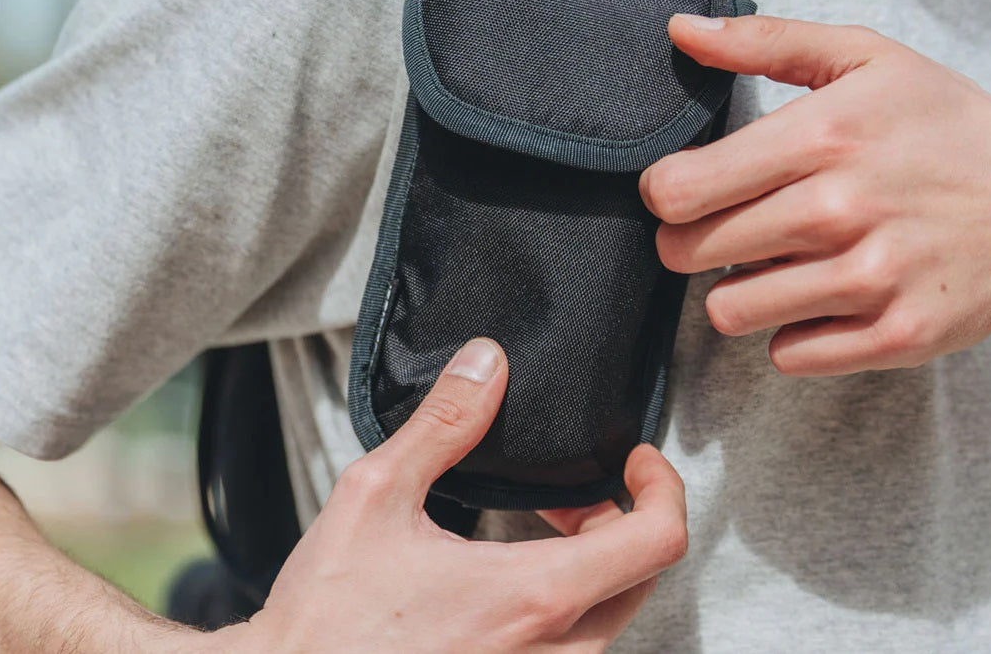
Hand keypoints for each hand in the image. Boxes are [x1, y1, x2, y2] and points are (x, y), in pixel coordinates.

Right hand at [222, 338, 686, 652]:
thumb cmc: (327, 616)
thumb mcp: (378, 495)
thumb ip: (443, 423)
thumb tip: (486, 364)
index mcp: (531, 597)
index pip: (656, 541)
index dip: (663, 487)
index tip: (637, 461)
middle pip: (641, 577)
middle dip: (620, 520)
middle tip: (572, 492)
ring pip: (610, 617)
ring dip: (594, 564)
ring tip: (541, 529)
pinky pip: (574, 647)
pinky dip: (566, 603)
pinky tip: (513, 579)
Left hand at [641, 14, 990, 376]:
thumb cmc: (943, 125)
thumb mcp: (863, 59)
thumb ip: (765, 42)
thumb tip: (681, 30)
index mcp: (822, 138)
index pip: (680, 190)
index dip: (663, 192)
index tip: (681, 188)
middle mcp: (840, 211)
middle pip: (689, 253)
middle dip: (690, 240)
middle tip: (724, 227)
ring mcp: (873, 279)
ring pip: (730, 311)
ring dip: (740, 289)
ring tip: (776, 262)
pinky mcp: (900, 334)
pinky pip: (790, 355)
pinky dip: (794, 331)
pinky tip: (820, 297)